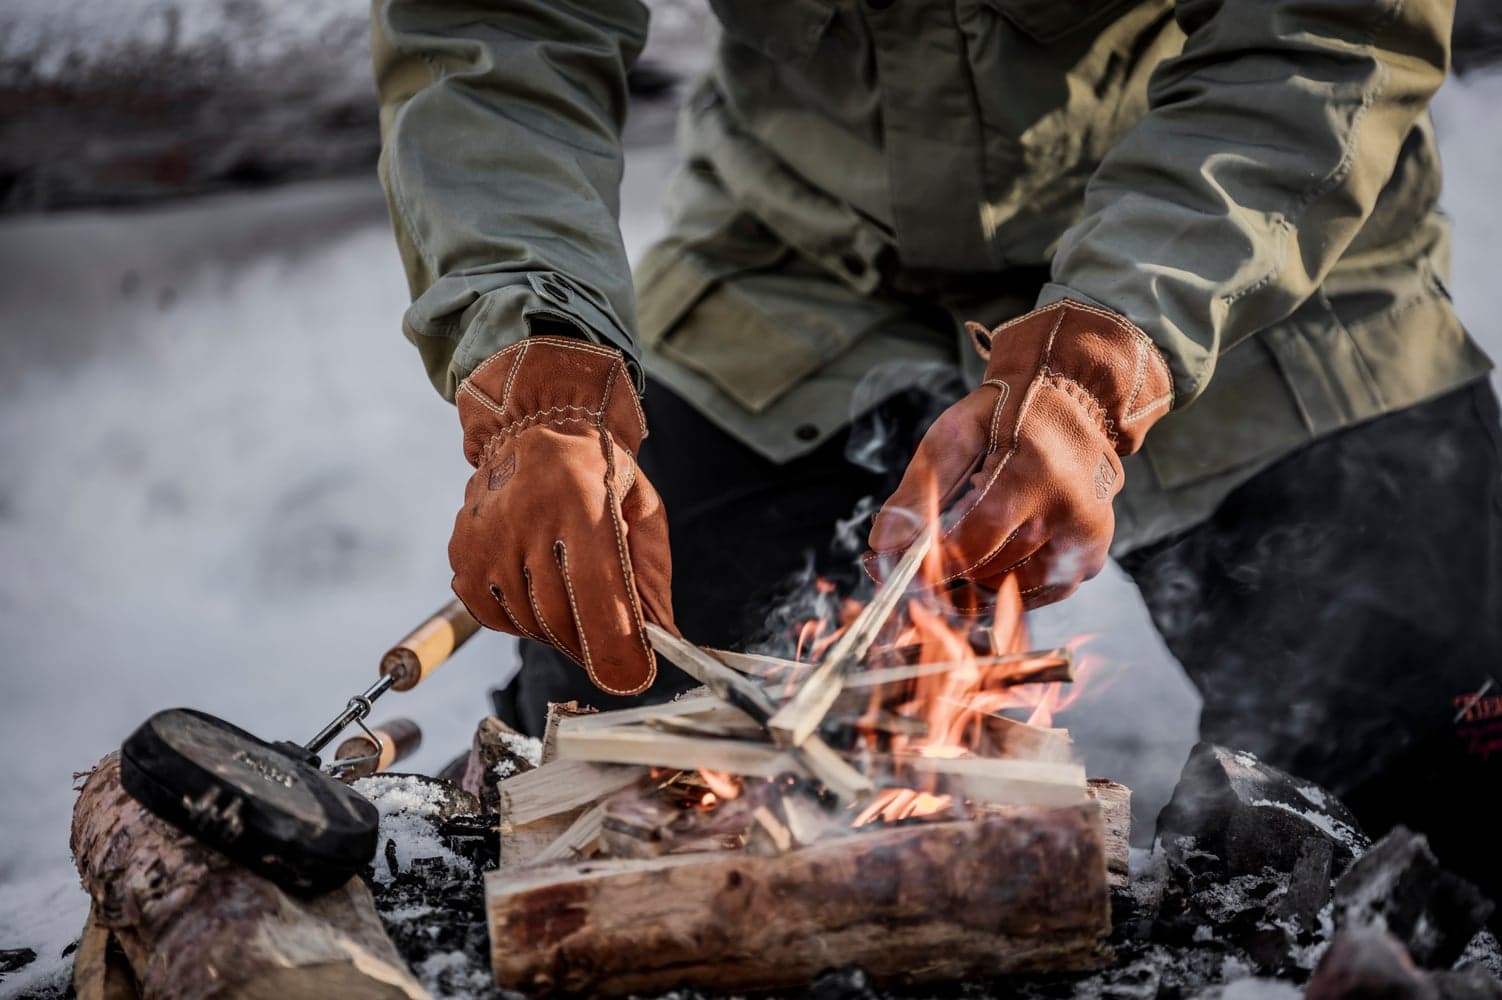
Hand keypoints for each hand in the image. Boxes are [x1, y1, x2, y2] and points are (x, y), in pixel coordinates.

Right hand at [448, 337, 672, 695]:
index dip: (615, 644)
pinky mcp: (463, 557)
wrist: (533, 429)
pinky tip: (540, 587)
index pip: (597, 591)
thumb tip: (662, 637)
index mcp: (581, 501)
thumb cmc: (596, 470)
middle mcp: (526, 519)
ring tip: (575, 595)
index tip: (633, 676)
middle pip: (561, 616)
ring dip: (561, 630)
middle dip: (594, 644)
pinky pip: (498, 618)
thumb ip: (652, 575)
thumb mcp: (641, 507)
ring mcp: (487, 540)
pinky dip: (525, 620)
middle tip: (614, 644)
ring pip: (530, 623)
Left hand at [867, 300, 1172, 608]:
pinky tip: (992, 556)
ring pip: (1012, 587)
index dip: (932, 562)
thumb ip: (917, 491)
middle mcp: (1069, 513)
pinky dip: (1008, 581)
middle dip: (947, 570)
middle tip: (921, 559)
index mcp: (1033, 476)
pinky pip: (1039, 592)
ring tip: (966, 538)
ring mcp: (1086, 538)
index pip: (973, 543)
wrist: (1070, 400)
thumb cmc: (1006, 415)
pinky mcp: (1093, 554)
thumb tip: (881, 545)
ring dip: (977, 575)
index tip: (900, 567)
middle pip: (990, 569)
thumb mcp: (954, 436)